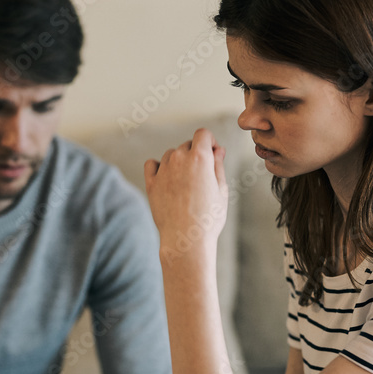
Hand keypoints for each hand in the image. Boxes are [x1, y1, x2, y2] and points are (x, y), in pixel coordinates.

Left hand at [144, 128, 227, 256]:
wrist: (186, 240)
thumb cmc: (209, 217)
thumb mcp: (221, 189)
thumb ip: (218, 165)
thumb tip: (218, 149)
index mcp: (200, 158)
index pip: (203, 133)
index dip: (210, 141)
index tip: (213, 154)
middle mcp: (179, 159)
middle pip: (187, 144)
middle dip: (196, 154)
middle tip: (202, 177)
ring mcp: (163, 171)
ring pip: (171, 154)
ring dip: (179, 162)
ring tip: (187, 185)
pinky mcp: (151, 183)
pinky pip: (152, 164)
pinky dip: (159, 168)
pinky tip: (167, 180)